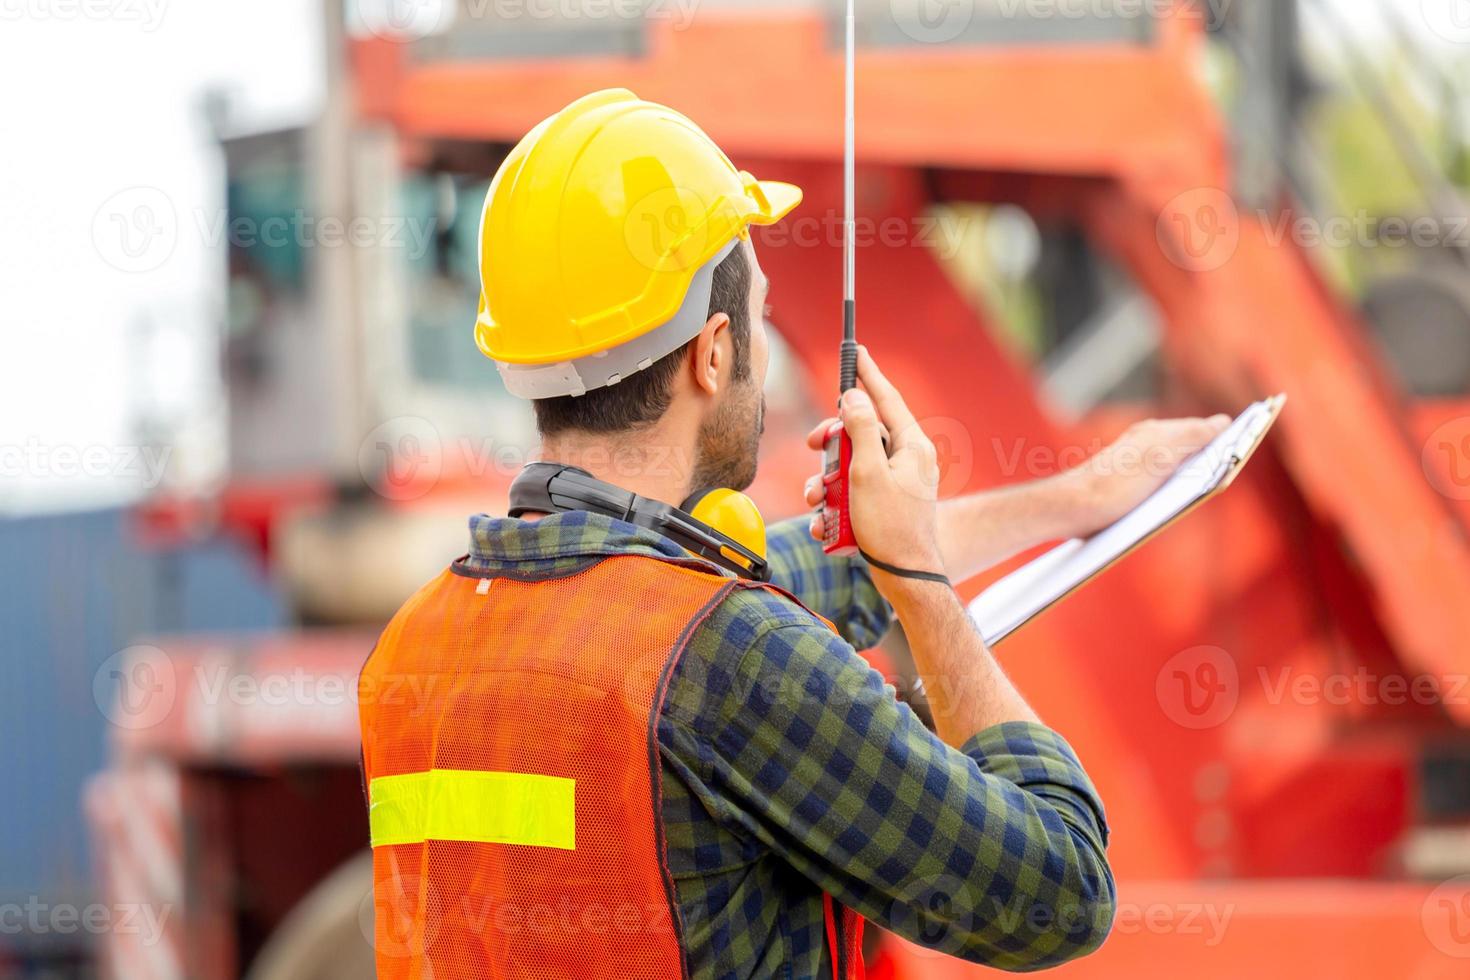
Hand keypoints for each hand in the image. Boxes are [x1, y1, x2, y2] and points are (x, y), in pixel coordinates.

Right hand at [803, 348, 944, 580]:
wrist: (905, 579)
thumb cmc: (891, 528)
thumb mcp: (867, 473)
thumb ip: (858, 430)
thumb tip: (852, 397)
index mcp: (911, 446)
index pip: (886, 398)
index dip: (867, 373)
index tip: (856, 350)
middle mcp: (907, 460)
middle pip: (861, 432)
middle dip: (831, 443)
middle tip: (813, 444)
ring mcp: (896, 483)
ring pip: (851, 464)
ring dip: (826, 480)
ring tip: (816, 501)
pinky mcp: (885, 504)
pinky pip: (853, 492)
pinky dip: (835, 504)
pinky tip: (824, 523)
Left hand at [1059, 415, 1230, 533]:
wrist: (1070, 508)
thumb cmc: (1113, 486)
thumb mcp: (1157, 459)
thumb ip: (1190, 436)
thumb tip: (1223, 421)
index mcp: (1156, 433)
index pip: (1203, 427)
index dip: (1227, 431)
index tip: (1255, 426)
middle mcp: (1147, 442)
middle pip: (1192, 442)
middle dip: (1217, 447)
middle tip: (1242, 452)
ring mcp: (1137, 461)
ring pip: (1179, 459)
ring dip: (1199, 465)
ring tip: (1220, 473)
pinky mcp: (1129, 480)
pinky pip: (1164, 474)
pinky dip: (1179, 478)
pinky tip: (1182, 490)